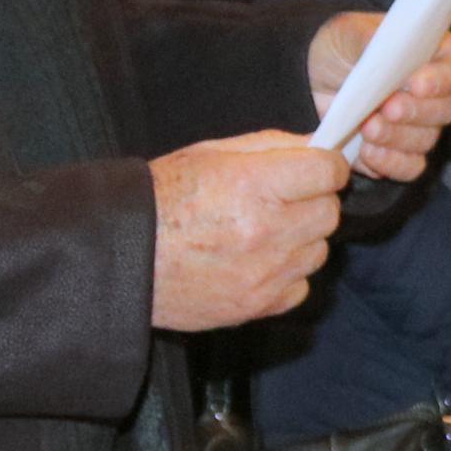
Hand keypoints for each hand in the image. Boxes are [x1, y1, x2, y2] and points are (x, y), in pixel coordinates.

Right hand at [149, 131, 347, 330]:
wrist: (121, 257)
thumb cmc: (161, 199)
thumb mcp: (210, 154)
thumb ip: (272, 145)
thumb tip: (319, 145)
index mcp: (254, 184)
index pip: (328, 171)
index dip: (325, 165)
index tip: (315, 168)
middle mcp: (266, 230)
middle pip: (329, 212)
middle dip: (312, 201)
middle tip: (281, 200)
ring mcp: (265, 272)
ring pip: (318, 250)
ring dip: (300, 239)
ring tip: (261, 233)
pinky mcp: (258, 305)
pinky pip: (300, 286)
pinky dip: (286, 275)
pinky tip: (256, 262)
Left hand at [307, 14, 450, 184]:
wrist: (316, 75)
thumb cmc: (345, 44)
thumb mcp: (350, 31)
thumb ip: (369, 39)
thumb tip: (387, 53)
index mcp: (437, 56)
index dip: (444, 80)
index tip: (417, 84)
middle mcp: (437, 95)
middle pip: (446, 110)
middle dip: (416, 112)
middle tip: (387, 108)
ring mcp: (421, 127)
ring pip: (425, 140)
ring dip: (397, 137)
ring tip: (367, 127)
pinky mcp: (400, 153)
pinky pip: (409, 167)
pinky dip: (390, 163)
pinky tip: (367, 151)